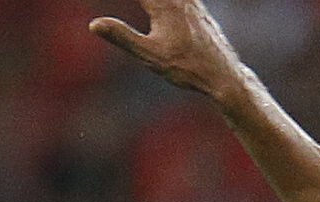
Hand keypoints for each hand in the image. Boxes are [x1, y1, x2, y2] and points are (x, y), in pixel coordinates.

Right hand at [89, 0, 244, 98]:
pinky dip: (168, 2)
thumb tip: (94, 25)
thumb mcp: (151, 56)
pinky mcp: (201, 12)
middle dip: (145, 0)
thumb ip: (122, 37)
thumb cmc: (189, 68)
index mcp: (165, 5)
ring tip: (148, 6)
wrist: (225, 77)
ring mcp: (194, 4)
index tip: (101, 1)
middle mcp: (181, 0)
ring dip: (153, 1)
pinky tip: (169, 7)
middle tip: (143, 6)